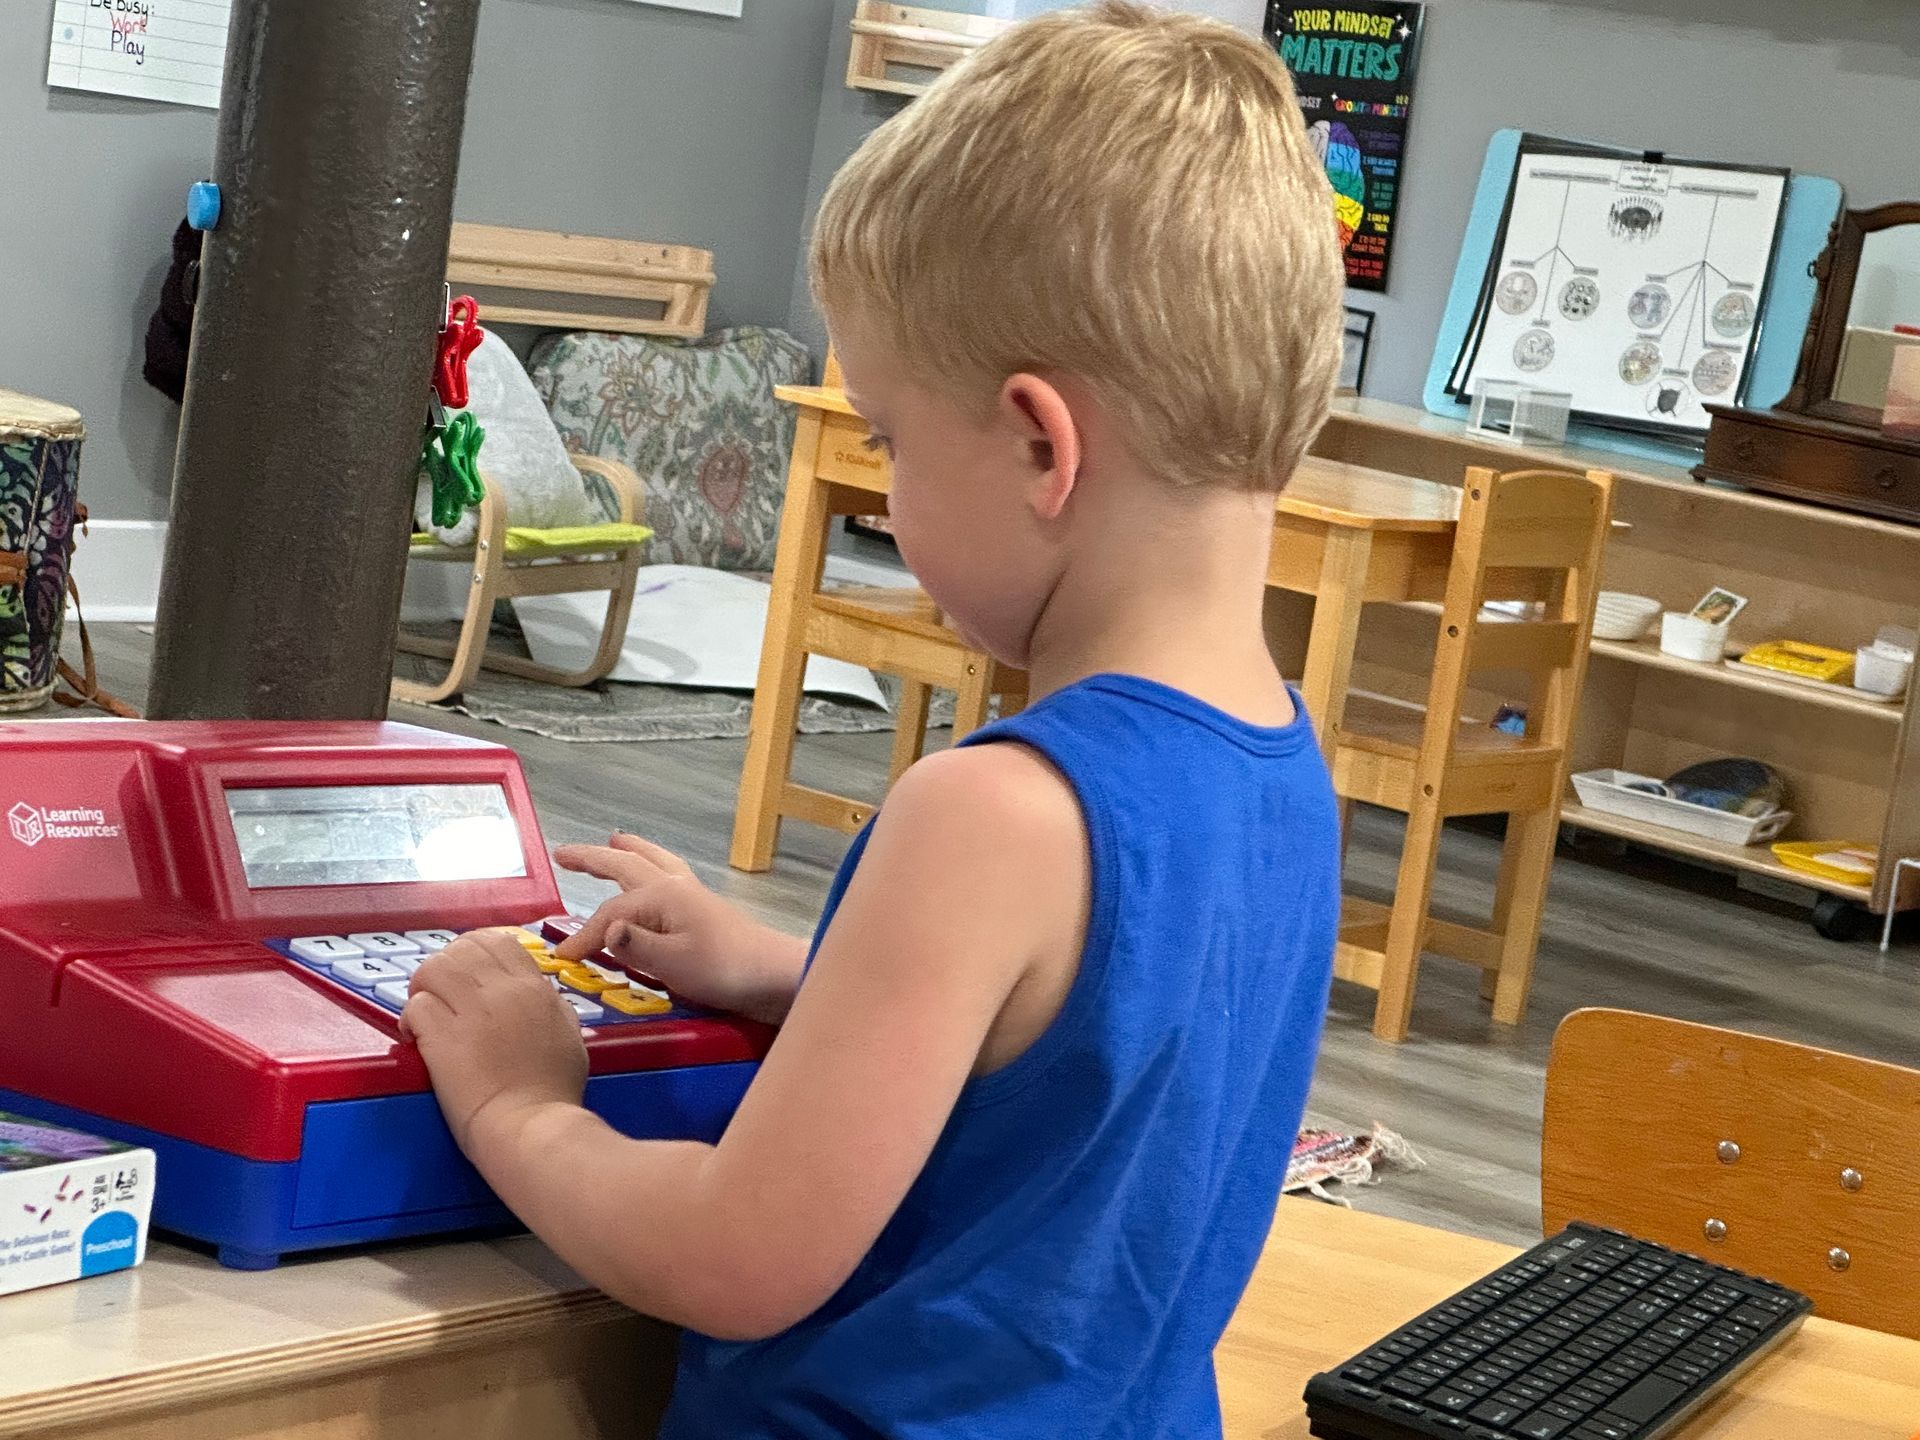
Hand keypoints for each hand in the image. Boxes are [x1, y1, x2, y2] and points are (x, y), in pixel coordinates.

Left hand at [402, 929, 589, 1151]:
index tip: (465, 971)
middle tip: (440, 993)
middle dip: (446, 965)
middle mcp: (502, 991)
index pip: (498, 941)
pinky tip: (413, 1037)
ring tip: (424, 1011)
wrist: (531, 1125)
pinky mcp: (441, 1038)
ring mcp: (471, 1013)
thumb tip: (538, 995)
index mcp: (534, 988)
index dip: (473, 950)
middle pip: (462, 948)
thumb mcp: (570, 1035)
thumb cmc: (553, 1091)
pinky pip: (415, 1006)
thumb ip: (552, 1007)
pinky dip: (409, 1019)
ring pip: (434, 968)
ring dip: (423, 986)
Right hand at [553, 834, 807, 1024]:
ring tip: (612, 840)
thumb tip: (607, 929)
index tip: (564, 959)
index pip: (611, 914)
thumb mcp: (674, 964)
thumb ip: (636, 947)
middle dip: (593, 858)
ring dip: (628, 851)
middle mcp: (675, 886)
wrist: (774, 975)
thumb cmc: (725, 969)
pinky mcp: (703, 907)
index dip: (585, 936)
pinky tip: (653, 872)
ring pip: (652, 861)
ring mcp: (692, 893)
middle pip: (627, 865)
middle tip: (562, 853)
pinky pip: (668, 873)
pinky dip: (651, 864)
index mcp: (663, 896)